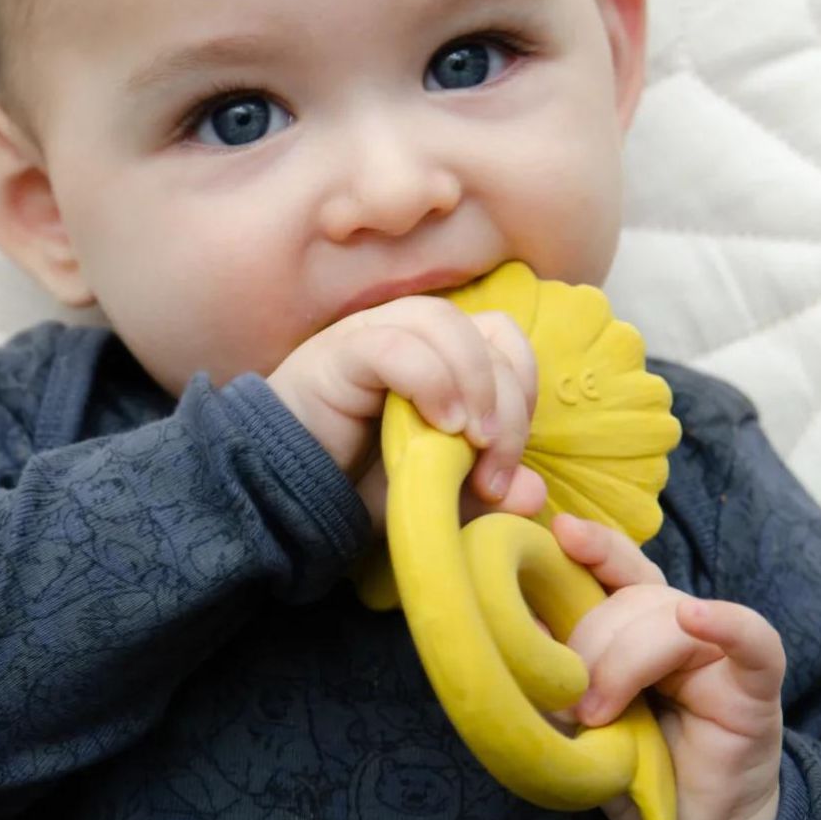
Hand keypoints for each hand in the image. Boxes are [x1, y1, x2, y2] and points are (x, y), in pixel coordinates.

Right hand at [268, 295, 546, 518]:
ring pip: (444, 322)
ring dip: (475, 383)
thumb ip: (484, 492)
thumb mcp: (437, 495)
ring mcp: (372, 335)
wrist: (284, 497)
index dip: (524, 390)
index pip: (504, 339)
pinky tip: (440, 426)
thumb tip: (536, 494)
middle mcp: (410, 334)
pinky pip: (393, 345)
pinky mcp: (338, 353)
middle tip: (495, 471)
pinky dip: (430, 381)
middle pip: (486, 331)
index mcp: (440, 354)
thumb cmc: (356, 488)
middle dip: (509, 403)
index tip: (509, 461)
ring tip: (472, 441)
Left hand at [553, 514, 785, 819]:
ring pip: (667, 617)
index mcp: (633, 622)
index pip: (614, 567)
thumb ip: (554, 669)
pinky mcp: (755, 685)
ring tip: (598, 715)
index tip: (560, 532)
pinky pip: (752, 640)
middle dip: (592, 640)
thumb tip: (519, 620)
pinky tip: (696, 618)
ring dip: (623, 661)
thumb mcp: (574, 717)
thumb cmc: (629, 769)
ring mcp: (717, 650)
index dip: (591, 546)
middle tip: (569, 701)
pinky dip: (725, 623)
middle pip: (632, 595)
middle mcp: (676, 624)